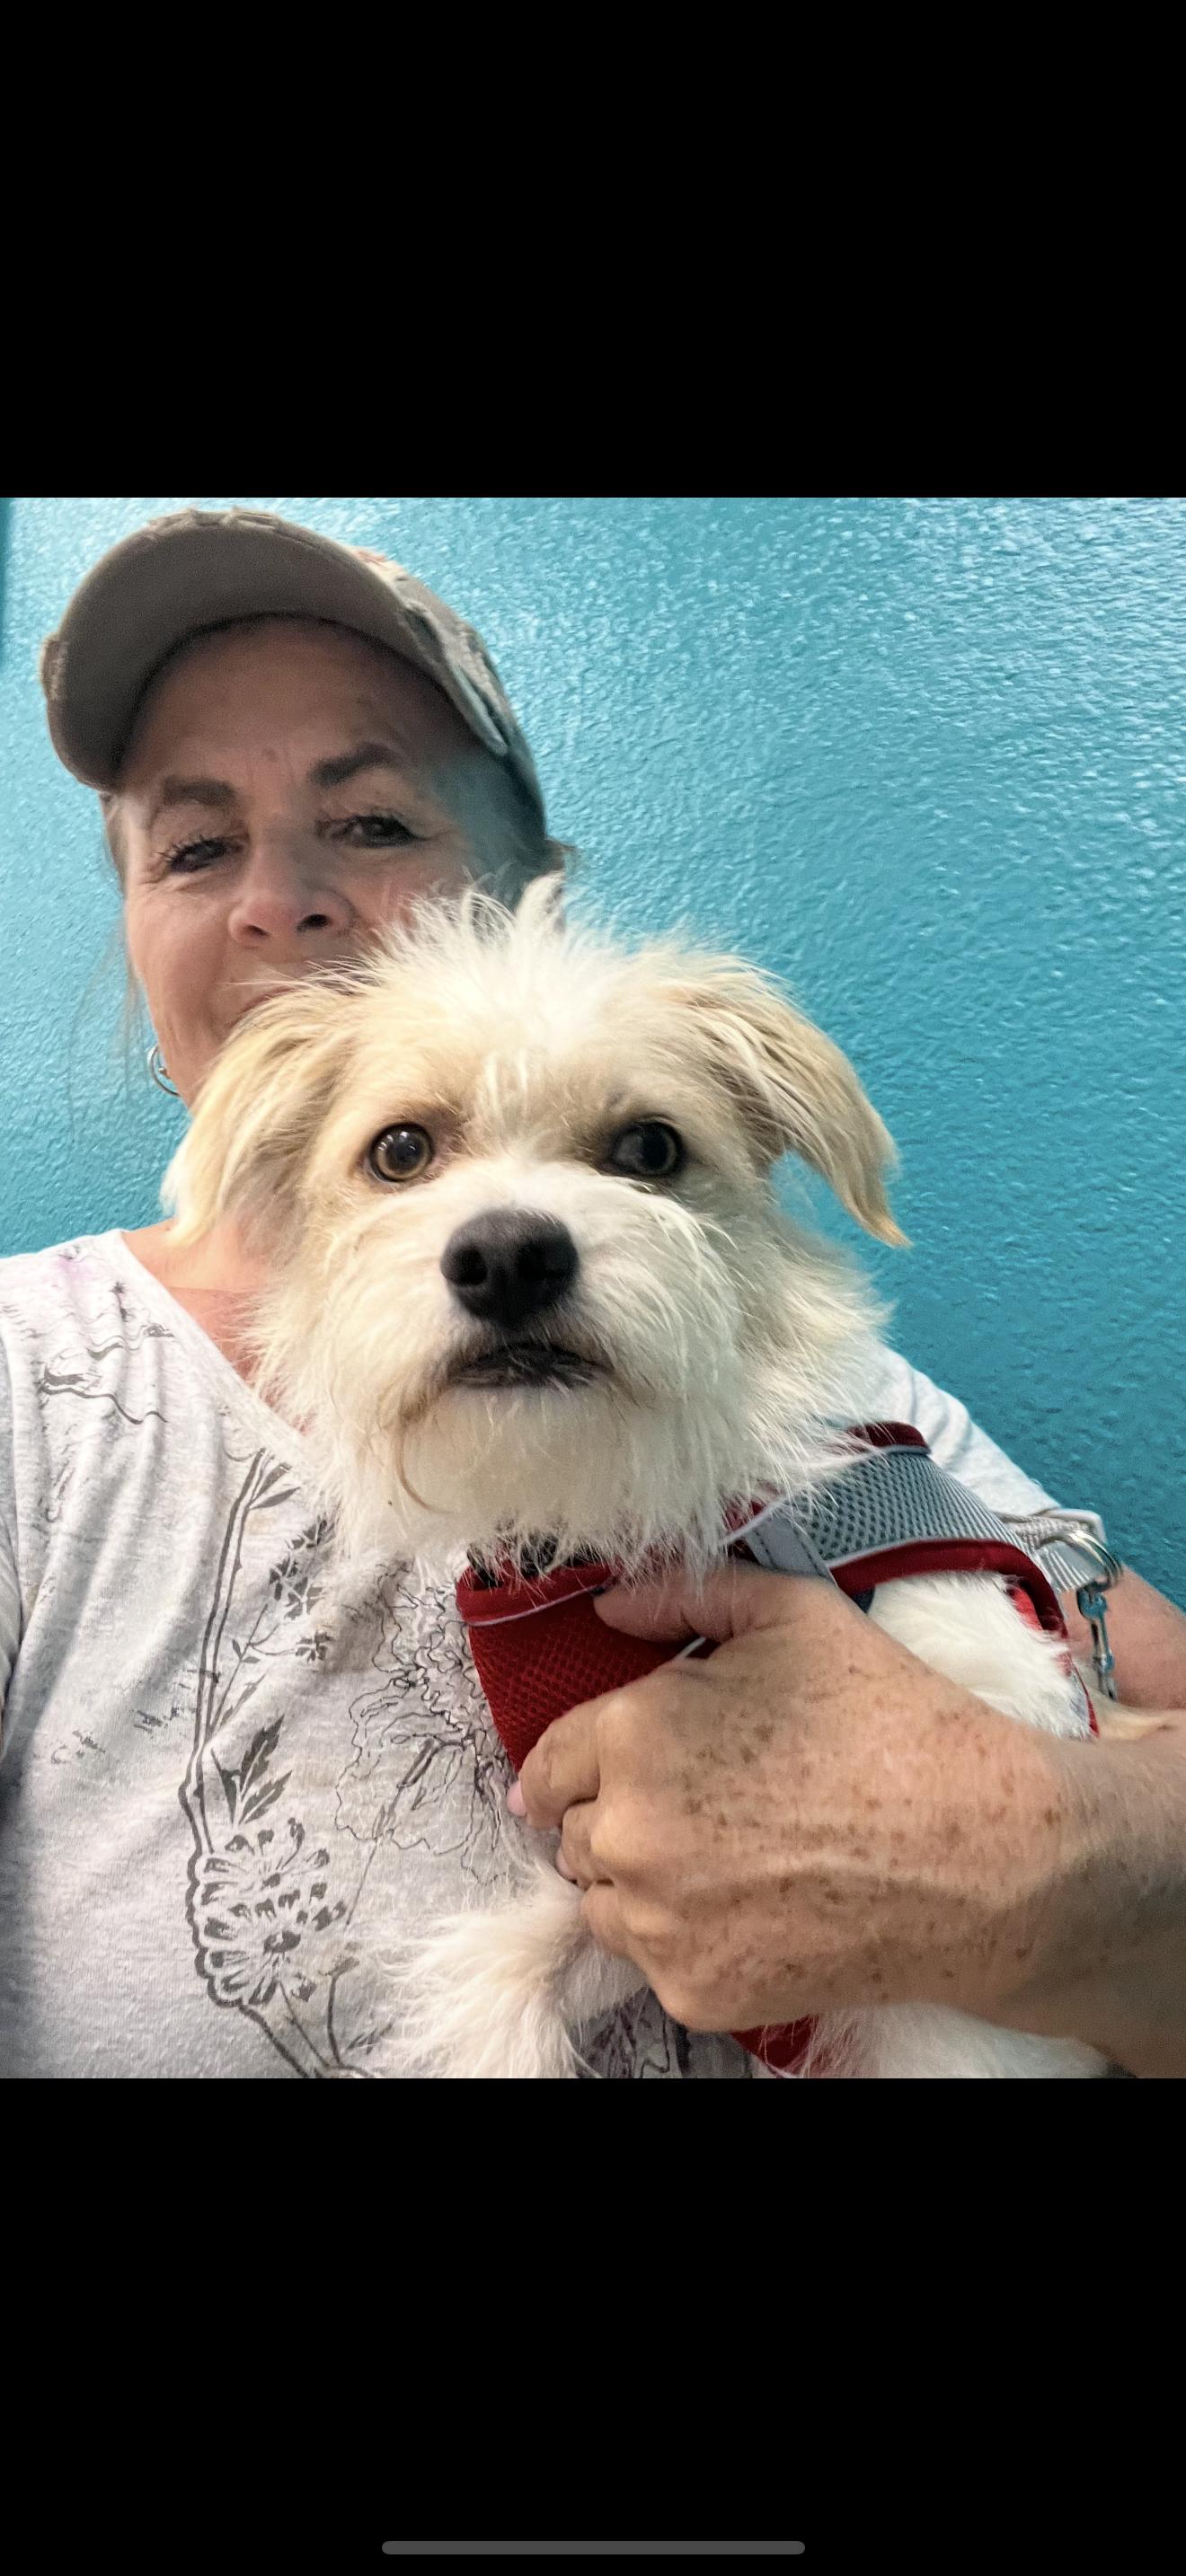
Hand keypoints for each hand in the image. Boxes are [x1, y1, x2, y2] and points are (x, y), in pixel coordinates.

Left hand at [511, 1563, 1087, 2033]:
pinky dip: (686, 1940)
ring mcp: (657, 1922)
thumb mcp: (794, 1615)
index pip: (549, 1762)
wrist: (980, 1852)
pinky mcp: (692, 1991)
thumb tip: (607, 1605)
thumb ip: (684, 1595)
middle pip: (576, 1833)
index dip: (572, 1765)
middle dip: (619, 1816)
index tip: (585, 1778)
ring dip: (640, 1882)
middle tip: (701, 1812)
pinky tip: (755, 1910)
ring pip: (605, 1901)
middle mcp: (626, 1832)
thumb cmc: (892, 1720)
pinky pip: (654, 1961)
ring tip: (728, 1862)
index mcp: (634, 1733)